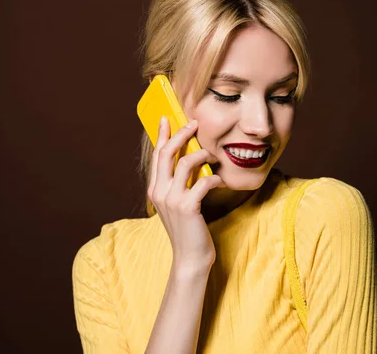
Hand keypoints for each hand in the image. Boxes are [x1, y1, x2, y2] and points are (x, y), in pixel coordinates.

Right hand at [147, 117, 223, 272]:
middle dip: (180, 134)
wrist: (190, 258)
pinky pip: (203, 182)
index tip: (166, 117)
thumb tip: (192, 160)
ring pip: (185, 163)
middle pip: (167, 153)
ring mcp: (172, 200)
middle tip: (194, 123)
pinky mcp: (187, 208)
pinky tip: (221, 180)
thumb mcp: (179, 203)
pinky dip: (214, 178)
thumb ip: (180, 184)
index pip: (157, 156)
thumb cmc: (189, 229)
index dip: (161, 135)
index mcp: (155, 190)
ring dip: (202, 155)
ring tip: (213, 156)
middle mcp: (159, 192)